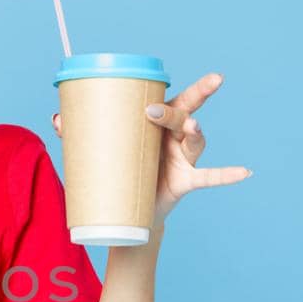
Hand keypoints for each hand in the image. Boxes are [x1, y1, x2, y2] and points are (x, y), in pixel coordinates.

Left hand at [52, 71, 252, 225]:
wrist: (129, 212)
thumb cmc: (120, 171)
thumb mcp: (100, 152)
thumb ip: (80, 134)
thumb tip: (56, 119)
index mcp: (157, 123)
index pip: (169, 98)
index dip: (166, 90)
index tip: (155, 89)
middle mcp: (175, 137)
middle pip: (184, 114)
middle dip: (183, 105)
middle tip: (158, 109)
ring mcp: (183, 158)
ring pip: (194, 141)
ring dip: (195, 134)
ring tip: (193, 129)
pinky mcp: (186, 181)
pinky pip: (211, 176)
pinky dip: (228, 174)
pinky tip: (246, 171)